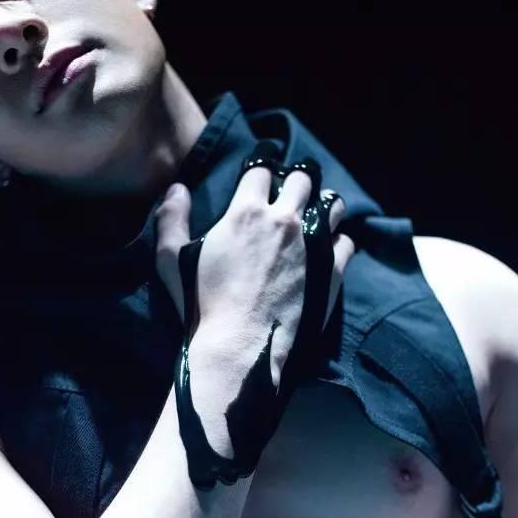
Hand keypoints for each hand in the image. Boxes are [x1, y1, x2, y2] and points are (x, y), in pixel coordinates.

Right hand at [154, 163, 352, 455]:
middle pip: (302, 179)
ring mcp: (314, 245)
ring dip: (322, 205)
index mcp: (247, 212)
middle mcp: (284, 220)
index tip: (261, 175)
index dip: (261, 168)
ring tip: (313, 217)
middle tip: (288, 194)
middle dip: (295, 181)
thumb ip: (171, 218)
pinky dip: (338, 241)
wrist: (239, 349)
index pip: (262, 168)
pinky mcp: (333, 270)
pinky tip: (329, 249)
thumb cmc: (201, 306)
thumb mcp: (171, 260)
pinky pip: (346, 241)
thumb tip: (177, 187)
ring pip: (331, 204)